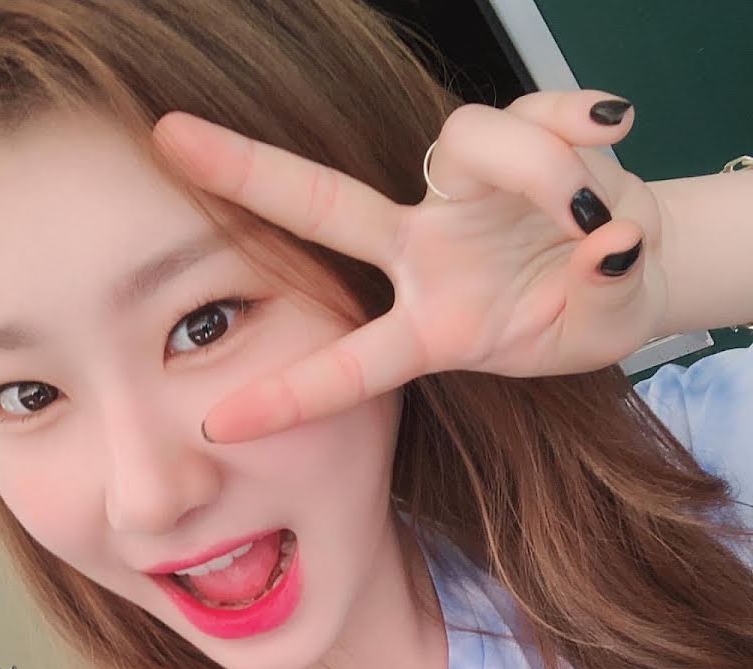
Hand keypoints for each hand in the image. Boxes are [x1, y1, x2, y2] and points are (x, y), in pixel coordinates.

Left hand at [151, 90, 666, 443]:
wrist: (634, 264)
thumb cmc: (583, 311)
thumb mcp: (586, 331)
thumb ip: (598, 293)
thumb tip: (608, 243)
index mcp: (429, 326)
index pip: (348, 363)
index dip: (290, 395)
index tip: (218, 424)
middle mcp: (426, 251)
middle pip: (325, 206)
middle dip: (249, 173)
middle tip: (168, 136)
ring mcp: (462, 194)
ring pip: (464, 141)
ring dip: (537, 168)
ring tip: (592, 215)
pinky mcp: (515, 136)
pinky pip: (536, 110)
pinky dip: (575, 121)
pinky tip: (614, 131)